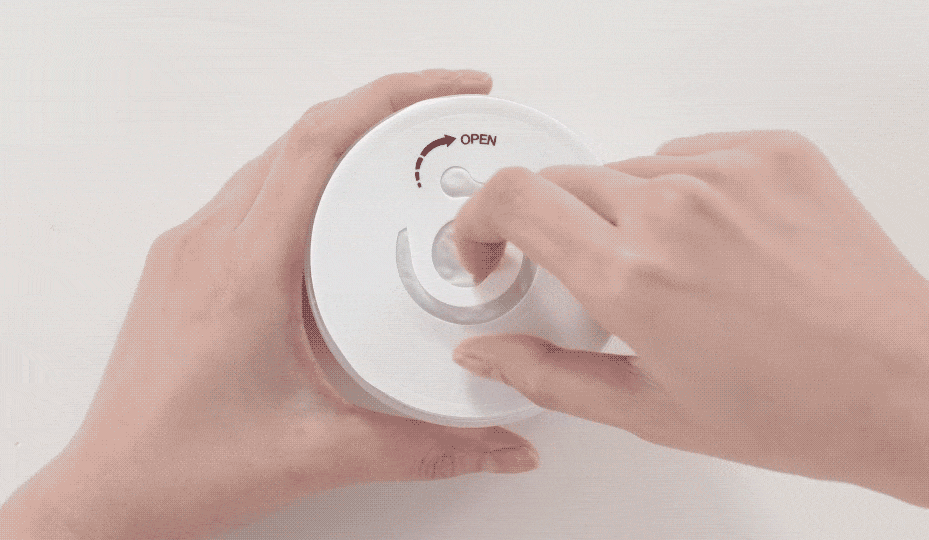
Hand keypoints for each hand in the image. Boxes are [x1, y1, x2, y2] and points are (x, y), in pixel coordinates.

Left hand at [0, 69, 538, 539]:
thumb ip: (426, 448)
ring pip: (273, 163)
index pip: (319, 146)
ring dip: (337, 148)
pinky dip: (300, 184)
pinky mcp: (182, 267)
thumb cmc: (185, 468)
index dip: (390, 99)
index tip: (447, 90)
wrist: (110, 495)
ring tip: (395, 163)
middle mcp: (209, 245)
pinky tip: (333, 218)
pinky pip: (248, 195)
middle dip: (379, 112)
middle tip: (440, 119)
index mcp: (245, 271)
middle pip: (301, 138)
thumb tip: (500, 446)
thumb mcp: (321, 453)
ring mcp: (188, 251)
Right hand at [451, 130, 928, 505]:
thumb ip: (544, 373)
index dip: (479, 220)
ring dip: (625, 213)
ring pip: (627, 169)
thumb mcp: (645, 409)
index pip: (512, 198)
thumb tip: (483, 353)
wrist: (901, 383)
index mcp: (629, 277)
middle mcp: (672, 209)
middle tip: (591, 273)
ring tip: (677, 269)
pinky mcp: (772, 152)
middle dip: (552, 227)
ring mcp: (726, 173)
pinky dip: (684, 190)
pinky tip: (718, 241)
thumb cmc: (790, 407)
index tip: (488, 246)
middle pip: (563, 182)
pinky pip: (690, 154)